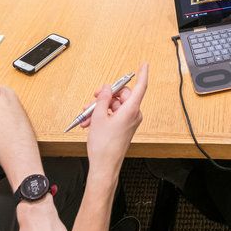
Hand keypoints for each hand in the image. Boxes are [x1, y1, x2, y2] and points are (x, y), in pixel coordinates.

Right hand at [83, 63, 148, 177]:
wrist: (104, 166)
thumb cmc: (104, 146)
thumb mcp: (98, 117)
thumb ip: (102, 99)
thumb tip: (105, 88)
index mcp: (131, 110)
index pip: (140, 87)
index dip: (143, 74)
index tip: (144, 64)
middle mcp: (133, 115)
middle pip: (121, 95)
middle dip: (105, 97)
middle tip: (92, 100)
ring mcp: (129, 122)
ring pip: (115, 106)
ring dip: (99, 108)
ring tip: (86, 117)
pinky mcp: (124, 127)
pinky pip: (114, 115)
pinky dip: (102, 116)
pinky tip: (89, 122)